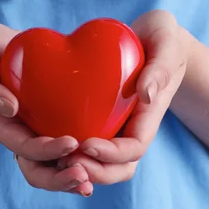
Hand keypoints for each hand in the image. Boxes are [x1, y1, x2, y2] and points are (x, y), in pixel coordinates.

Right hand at [0, 23, 92, 195]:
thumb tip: (10, 108)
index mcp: (2, 126)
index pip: (25, 147)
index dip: (47, 150)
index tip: (71, 142)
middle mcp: (20, 135)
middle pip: (38, 170)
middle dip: (60, 178)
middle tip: (84, 178)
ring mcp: (36, 132)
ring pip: (54, 166)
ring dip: (73, 177)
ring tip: (92, 182)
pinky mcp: (51, 124)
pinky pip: (67, 147)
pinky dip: (82, 158)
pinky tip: (104, 157)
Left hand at [57, 10, 187, 189]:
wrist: (152, 37)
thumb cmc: (163, 38)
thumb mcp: (167, 45)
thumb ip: (161, 68)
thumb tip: (146, 95)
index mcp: (148, 116)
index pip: (134, 148)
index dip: (112, 154)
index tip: (87, 144)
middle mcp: (132, 127)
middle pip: (118, 168)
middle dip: (93, 171)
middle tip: (63, 161)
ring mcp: (115, 125)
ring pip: (99, 163)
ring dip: (77, 167)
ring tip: (50, 159)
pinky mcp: (97, 117)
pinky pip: (83, 142)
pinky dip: (66, 151)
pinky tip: (42, 144)